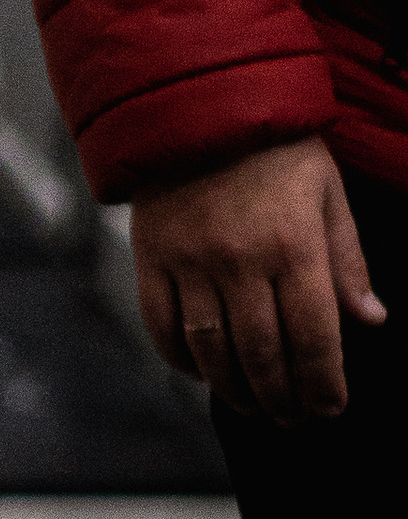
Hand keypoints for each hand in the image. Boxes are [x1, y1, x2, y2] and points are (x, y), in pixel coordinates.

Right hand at [130, 137, 384, 421]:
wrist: (198, 99)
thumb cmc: (275, 146)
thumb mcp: (328, 193)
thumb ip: (348, 260)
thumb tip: (369, 321)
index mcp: (293, 245)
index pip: (314, 337)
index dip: (325, 384)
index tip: (330, 407)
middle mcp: (240, 261)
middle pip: (263, 355)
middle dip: (283, 399)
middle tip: (293, 418)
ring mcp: (190, 262)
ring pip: (211, 350)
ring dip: (234, 389)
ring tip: (253, 406)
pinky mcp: (150, 257)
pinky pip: (161, 325)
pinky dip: (180, 359)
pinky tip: (201, 371)